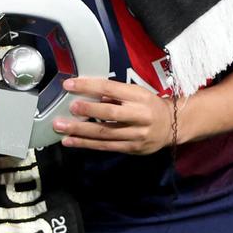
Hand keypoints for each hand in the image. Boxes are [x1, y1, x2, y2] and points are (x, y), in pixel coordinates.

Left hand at [53, 77, 172, 154]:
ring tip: (60, 127)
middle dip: (87, 111)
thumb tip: (86, 93)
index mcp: (139, 96)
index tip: (69, 84)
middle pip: (110, 114)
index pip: (111, 89)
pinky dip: (85, 144)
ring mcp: (136, 135)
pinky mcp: (131, 148)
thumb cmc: (148, 105)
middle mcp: (139, 116)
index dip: (89, 86)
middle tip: (68, 108)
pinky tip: (70, 141)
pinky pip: (105, 146)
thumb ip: (114, 94)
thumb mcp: (136, 93)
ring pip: (104, 134)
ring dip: (80, 131)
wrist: (172, 126)